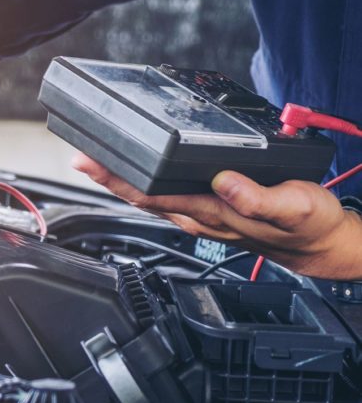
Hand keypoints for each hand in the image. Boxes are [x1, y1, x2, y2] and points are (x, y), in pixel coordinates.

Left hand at [72, 153, 361, 278]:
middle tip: (81, 157)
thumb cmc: (310, 225)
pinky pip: (169, 198)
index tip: (95, 163)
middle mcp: (201, 216)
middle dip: (110, 178)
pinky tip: (137, 175)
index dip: (122, 180)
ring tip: (98, 162)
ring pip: (153, 198)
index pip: (156, 195)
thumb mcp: (294, 207)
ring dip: (124, 182)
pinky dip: (147, 185)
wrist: (321, 244)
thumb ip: (257, 198)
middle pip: (144, 196)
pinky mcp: (210, 210)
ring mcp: (203, 215)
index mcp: (214, 211)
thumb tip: (223, 181)